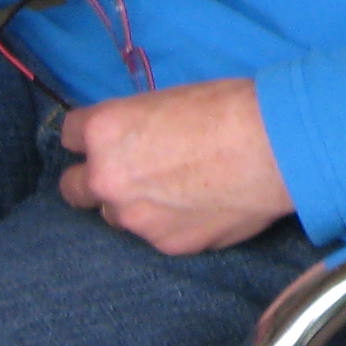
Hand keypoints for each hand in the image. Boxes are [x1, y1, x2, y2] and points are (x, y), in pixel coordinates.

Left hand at [60, 77, 293, 255]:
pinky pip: (155, 234)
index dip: (92, 135)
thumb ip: (135, 128)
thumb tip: (133, 141)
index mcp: (104, 132)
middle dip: (94, 179)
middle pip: (73, 187)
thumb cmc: (229, 108)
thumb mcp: (167, 100)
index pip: (70, 134)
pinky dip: (170, 222)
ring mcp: (135, 218)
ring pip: (115, 215)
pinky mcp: (166, 245)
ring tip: (175, 190)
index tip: (110, 137)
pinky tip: (201, 205)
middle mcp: (107, 178)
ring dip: (133, 204)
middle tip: (128, 171)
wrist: (275, 148)